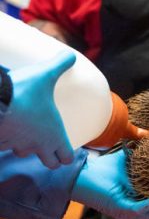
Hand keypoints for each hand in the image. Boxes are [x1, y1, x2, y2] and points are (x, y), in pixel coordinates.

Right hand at [0, 50, 75, 168]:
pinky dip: (6, 138)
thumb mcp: (46, 74)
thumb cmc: (24, 91)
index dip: (67, 154)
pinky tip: (6, 125)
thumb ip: (60, 64)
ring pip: (23, 152)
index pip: (66, 158)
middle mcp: (36, 146)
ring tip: (26, 129)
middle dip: (50, 155)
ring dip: (25, 144)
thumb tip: (71, 55)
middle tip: (49, 143)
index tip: (66, 147)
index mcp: (54, 135)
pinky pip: (4, 145)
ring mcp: (15, 146)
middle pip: (49, 163)